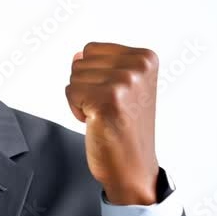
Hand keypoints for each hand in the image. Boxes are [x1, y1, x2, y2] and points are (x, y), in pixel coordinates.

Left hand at [64, 42, 159, 204]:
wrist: (133, 166)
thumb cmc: (125, 127)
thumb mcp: (122, 87)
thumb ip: (101, 65)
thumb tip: (77, 55)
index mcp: (146, 58)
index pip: (92, 49)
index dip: (94, 75)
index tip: (114, 96)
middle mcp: (138, 67)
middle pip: (81, 61)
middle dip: (86, 86)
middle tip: (109, 108)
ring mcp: (124, 83)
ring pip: (74, 77)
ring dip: (82, 99)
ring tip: (104, 115)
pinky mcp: (107, 100)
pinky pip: (70, 92)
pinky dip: (77, 110)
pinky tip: (97, 122)